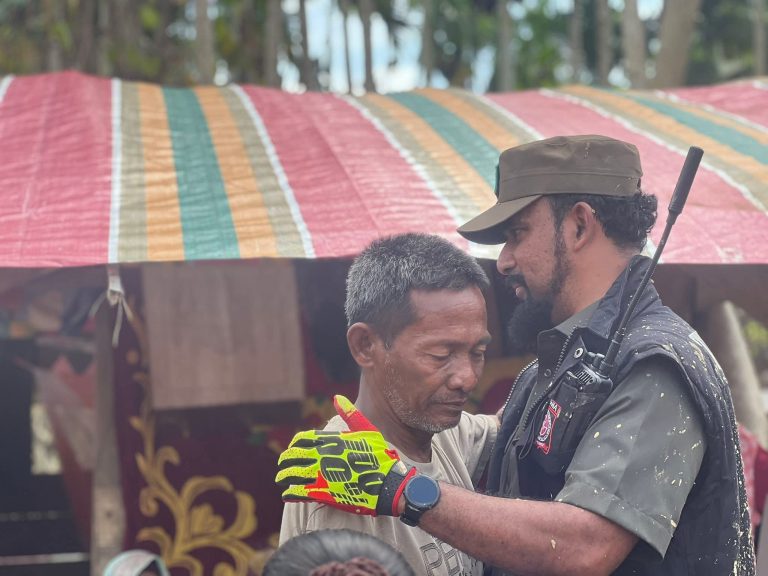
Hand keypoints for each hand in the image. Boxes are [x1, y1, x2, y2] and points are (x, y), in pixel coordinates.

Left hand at [276, 395, 415, 515]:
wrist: (388, 485)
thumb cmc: (379, 457)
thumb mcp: (368, 430)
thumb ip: (350, 414)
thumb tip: (337, 397)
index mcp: (331, 440)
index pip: (303, 439)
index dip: (295, 444)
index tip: (293, 449)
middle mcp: (323, 455)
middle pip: (294, 455)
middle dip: (286, 459)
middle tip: (283, 464)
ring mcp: (321, 474)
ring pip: (293, 474)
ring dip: (284, 476)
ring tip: (281, 479)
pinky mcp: (323, 494)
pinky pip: (299, 493)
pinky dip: (290, 493)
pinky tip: (286, 495)